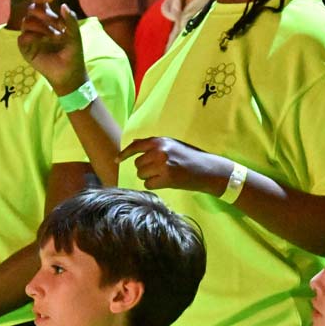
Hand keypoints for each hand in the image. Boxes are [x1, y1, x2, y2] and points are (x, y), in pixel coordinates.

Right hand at [17, 0, 87, 95]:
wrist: (69, 73)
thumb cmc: (73, 54)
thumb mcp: (75, 35)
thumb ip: (71, 20)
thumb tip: (63, 4)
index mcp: (49, 21)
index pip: (39, 4)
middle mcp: (38, 27)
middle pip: (31, 10)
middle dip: (43, 14)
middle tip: (56, 25)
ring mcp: (31, 38)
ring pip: (26, 22)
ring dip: (40, 26)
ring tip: (53, 36)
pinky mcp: (26, 50)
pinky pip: (22, 38)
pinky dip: (32, 36)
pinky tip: (43, 41)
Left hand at [118, 137, 232, 193]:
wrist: (208, 169)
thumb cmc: (191, 157)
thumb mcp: (172, 144)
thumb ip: (153, 144)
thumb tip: (134, 143)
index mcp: (160, 141)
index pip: (136, 146)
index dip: (124, 154)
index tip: (116, 160)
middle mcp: (159, 151)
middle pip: (137, 164)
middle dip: (145, 168)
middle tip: (159, 169)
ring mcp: (162, 164)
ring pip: (142, 175)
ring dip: (149, 177)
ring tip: (164, 174)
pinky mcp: (166, 178)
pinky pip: (148, 184)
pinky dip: (154, 185)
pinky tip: (165, 181)